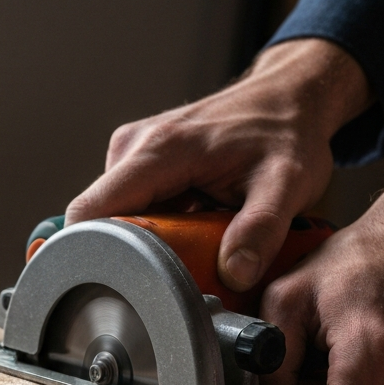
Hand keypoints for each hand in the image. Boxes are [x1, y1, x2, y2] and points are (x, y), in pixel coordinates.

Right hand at [66, 38, 371, 290]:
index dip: (93, 255)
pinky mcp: (144, 163)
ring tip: (196, 248)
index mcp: (158, 151)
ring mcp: (135, 153)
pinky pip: (135, 209)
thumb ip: (261, 231)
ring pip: (119, 220)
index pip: (91, 212)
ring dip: (149, 244)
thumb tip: (234, 275)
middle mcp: (135, 147)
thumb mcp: (288, 184)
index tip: (121, 287)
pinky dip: (159, 229)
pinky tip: (193, 230)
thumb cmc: (288, 132)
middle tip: (183, 272)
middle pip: (103, 223)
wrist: (293, 97)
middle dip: (133, 257)